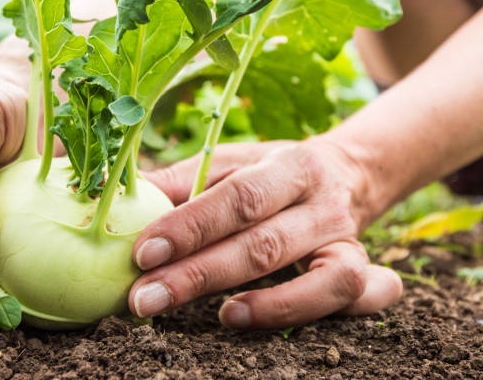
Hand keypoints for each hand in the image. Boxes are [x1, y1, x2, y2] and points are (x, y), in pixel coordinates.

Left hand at [129, 137, 401, 328]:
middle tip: (145, 301)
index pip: (239, 197)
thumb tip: (119, 200)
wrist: (344, 173)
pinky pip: (362, 297)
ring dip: (273, 306)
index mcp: (290, 166)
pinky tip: (265, 321)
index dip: (190, 227)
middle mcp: (324, 203)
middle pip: (266, 245)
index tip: (141, 255)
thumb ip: (183, 181)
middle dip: (202, 275)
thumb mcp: (232, 160)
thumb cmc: (272, 172)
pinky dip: (328, 313)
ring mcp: (350, 240)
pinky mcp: (363, 268)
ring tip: (221, 317)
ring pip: (325, 280)